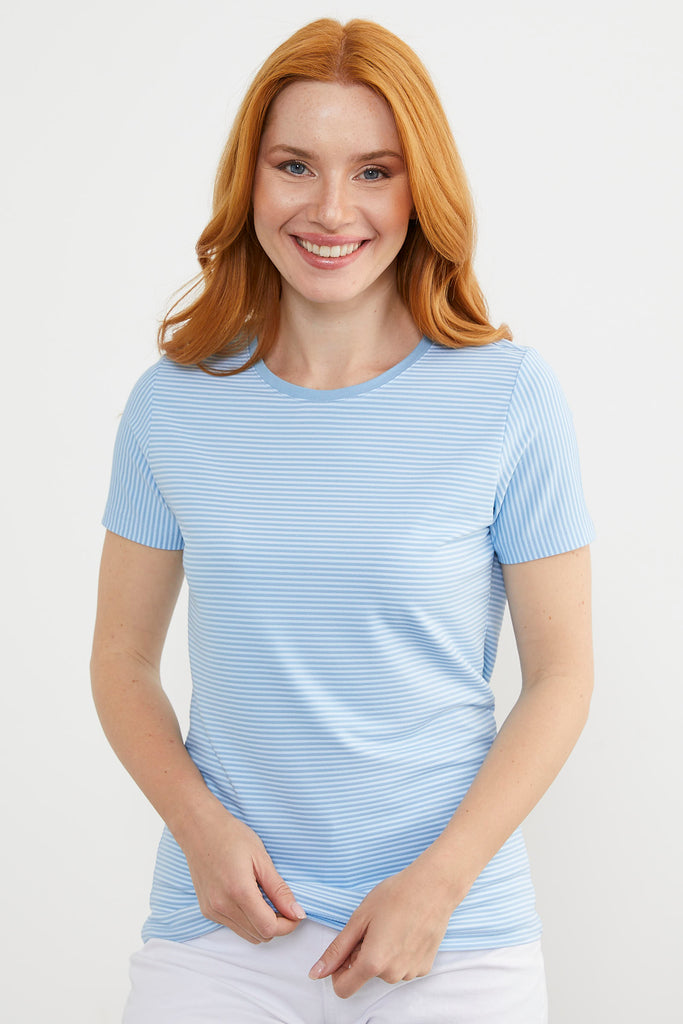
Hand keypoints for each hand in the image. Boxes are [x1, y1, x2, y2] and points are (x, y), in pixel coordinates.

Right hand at [179, 799, 305, 943]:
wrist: (199, 829)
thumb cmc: (231, 836)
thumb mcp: (261, 858)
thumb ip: (279, 890)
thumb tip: (297, 913)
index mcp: (239, 891)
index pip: (268, 928)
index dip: (288, 925)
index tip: (295, 912)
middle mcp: (222, 906)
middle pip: (259, 936)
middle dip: (277, 925)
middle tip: (283, 903)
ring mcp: (212, 911)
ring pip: (247, 935)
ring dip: (262, 924)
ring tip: (266, 899)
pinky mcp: (207, 911)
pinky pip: (234, 927)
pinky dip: (247, 920)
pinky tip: (249, 898)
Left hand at [308, 854, 462, 997]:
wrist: (433, 887)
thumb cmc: (395, 896)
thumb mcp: (359, 919)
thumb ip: (337, 950)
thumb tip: (316, 973)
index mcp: (373, 963)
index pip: (343, 989)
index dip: (338, 971)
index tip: (346, 951)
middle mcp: (393, 974)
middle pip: (365, 976)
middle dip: (363, 956)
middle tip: (373, 927)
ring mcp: (411, 972)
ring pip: (384, 971)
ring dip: (382, 955)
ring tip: (391, 926)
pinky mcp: (425, 967)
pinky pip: (402, 967)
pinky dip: (399, 954)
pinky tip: (406, 931)